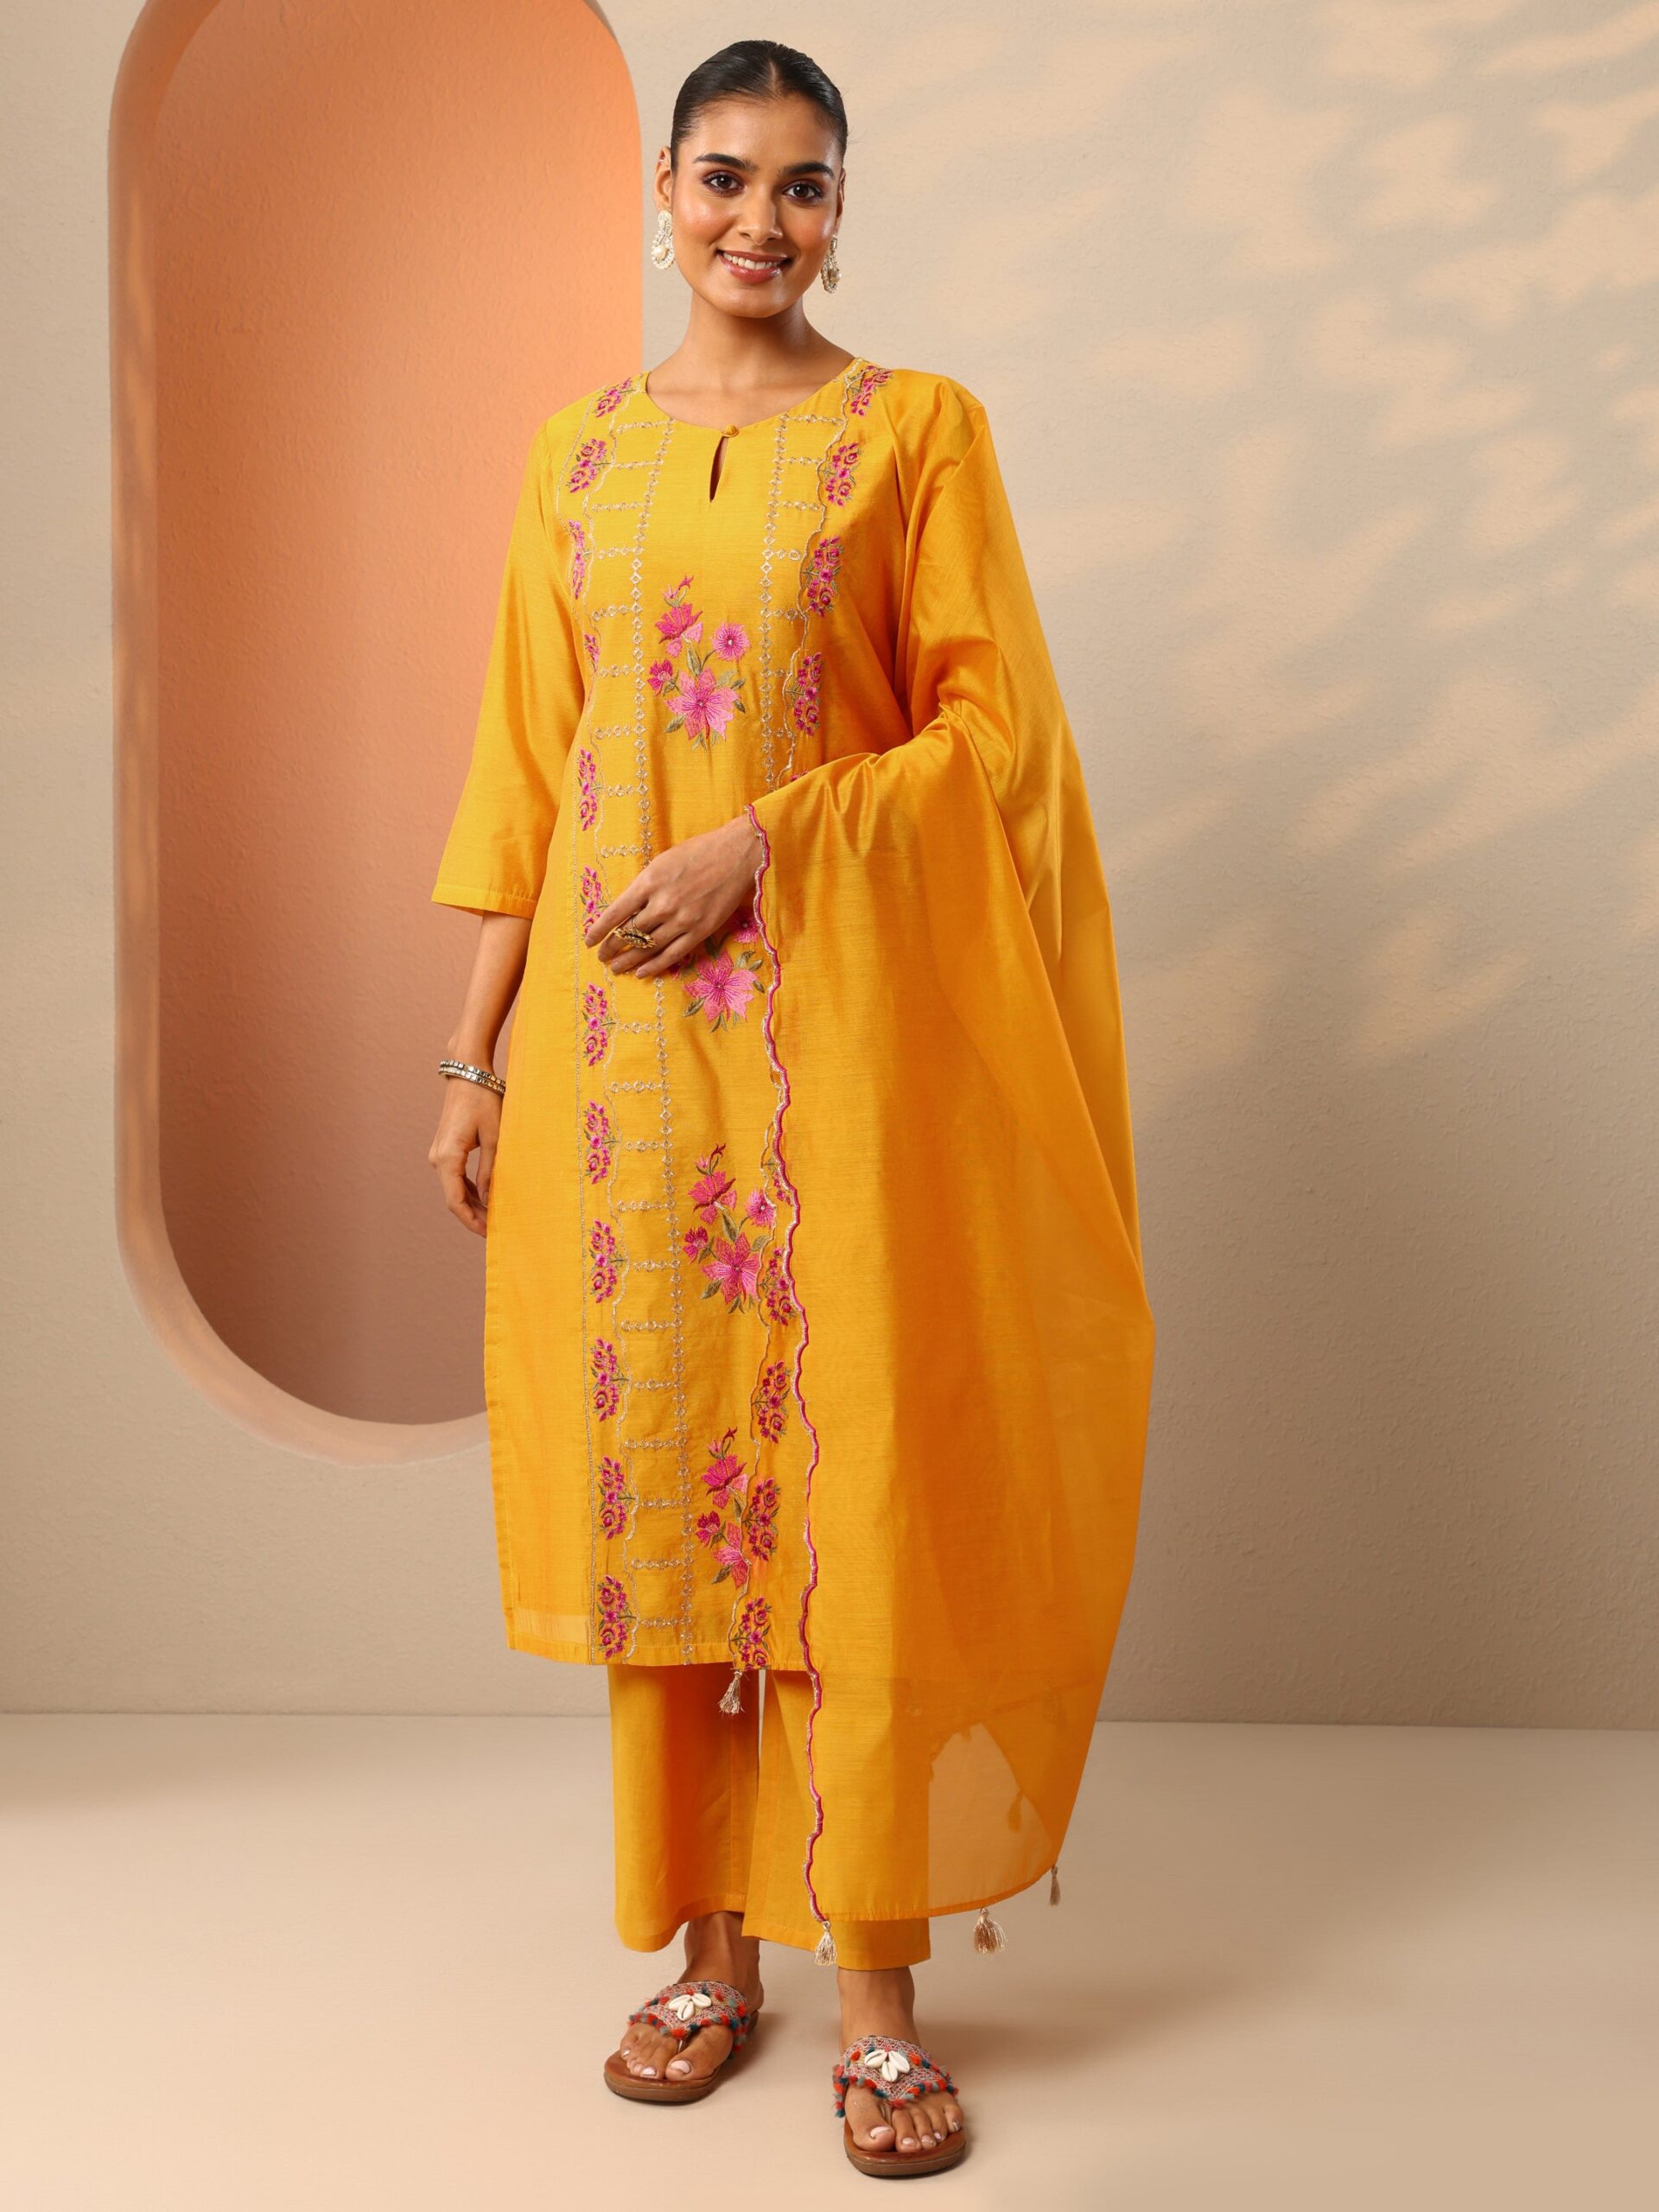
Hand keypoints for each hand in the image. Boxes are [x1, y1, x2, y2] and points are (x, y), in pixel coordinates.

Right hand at [428, 1072, 500, 1236]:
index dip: (472, 1221)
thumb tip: (491, 1200)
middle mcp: (438, 1158)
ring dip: (472, 1204)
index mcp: (448, 1158)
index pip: (456, 1201)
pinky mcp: (445, 1148)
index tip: (489, 1234)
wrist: (468, 1073)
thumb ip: (491, 1171)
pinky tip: (486, 1198)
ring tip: (494, 1217)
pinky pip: (455, 1176)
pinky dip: (469, 1189)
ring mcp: (439, 1153)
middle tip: (496, 1230)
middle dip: (474, 1216)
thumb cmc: (484, 1101)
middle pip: (454, 1198)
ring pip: (454, 1188)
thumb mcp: (494, 1138)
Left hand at [585, 815, 762, 979]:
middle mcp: (662, 904)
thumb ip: (645, 886)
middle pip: (630, 933)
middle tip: (603, 956)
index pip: (616, 912)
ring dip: (629, 960)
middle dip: (613, 947)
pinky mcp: (700, 931)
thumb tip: (627, 910)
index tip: (589, 941)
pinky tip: (641, 972)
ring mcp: (682, 920)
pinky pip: (672, 954)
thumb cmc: (699, 852)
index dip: (600, 930)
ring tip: (617, 968)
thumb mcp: (662, 862)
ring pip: (648, 947)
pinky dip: (654, 965)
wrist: (736, 855)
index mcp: (649, 882)